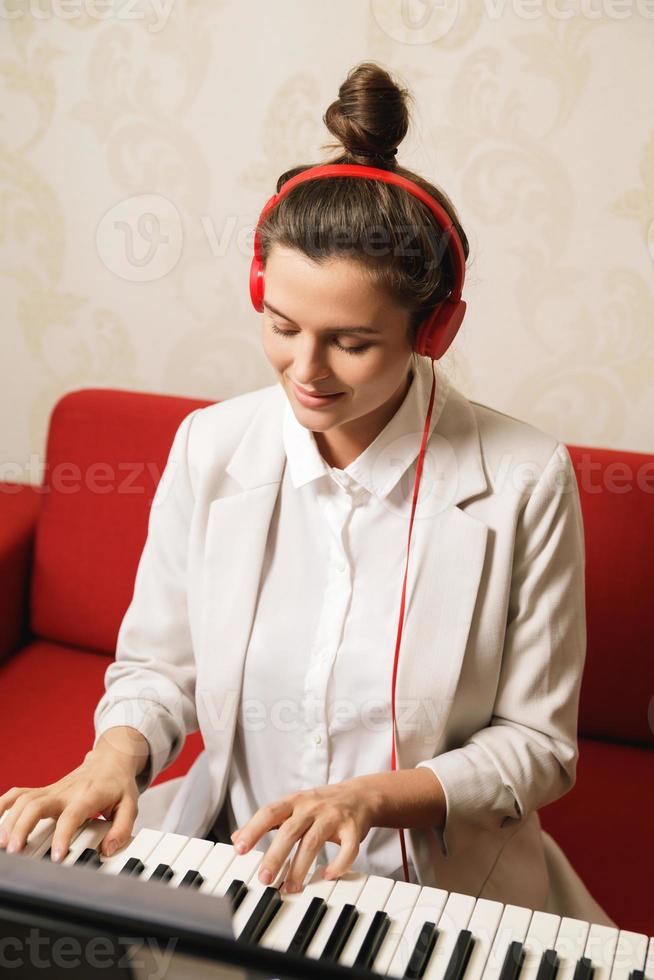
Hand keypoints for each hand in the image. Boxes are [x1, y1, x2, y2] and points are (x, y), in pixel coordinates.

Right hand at [0, 747, 140, 861]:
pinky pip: (19, 794)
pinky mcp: (44, 791)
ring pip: (24, 800)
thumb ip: (122, 828)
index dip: (63, 835)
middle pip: (37, 804)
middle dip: (23, 827)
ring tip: (3, 844)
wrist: (110, 760)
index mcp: (88, 795)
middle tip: (15, 851)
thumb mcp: (131, 805)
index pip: (72, 815)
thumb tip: (107, 850)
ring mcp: (52, 790)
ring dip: (10, 820)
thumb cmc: (118, 784)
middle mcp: (66, 791)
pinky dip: (3, 804)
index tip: (57, 856)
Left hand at [231, 778, 377, 893]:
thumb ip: (267, 821)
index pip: (269, 812)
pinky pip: (348, 849)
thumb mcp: (293, 806)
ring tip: (290, 887)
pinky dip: (339, 864)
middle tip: (264, 879)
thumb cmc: (322, 804)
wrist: (361, 795)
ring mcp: (333, 817)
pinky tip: (329, 876)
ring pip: (313, 842)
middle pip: (289, 830)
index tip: (239, 849)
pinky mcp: (353, 828)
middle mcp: (312, 807)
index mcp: (295, 801)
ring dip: (300, 867)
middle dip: (275, 856)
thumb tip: (236, 837)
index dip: (253, 829)